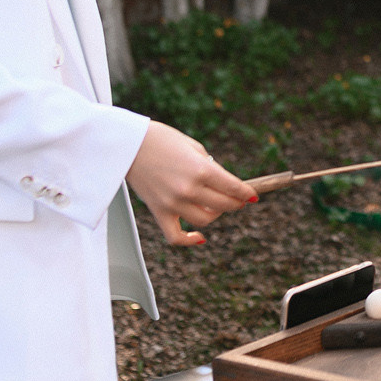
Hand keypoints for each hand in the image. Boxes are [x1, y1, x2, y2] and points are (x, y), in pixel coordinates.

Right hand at [126, 121, 255, 244]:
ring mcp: (173, 203)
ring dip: (216, 215)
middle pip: (224, 206)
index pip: (234, 188)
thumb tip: (223, 183)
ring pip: (205, 221)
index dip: (247, 193)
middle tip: (238, 199)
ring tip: (216, 206)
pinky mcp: (158, 211)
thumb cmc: (160, 140)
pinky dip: (190, 240)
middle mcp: (189, 189)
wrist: (127, 144)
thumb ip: (210, 166)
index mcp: (201, 169)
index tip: (252, 195)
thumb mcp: (193, 147)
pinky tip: (200, 237)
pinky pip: (176, 237)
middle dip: (235, 203)